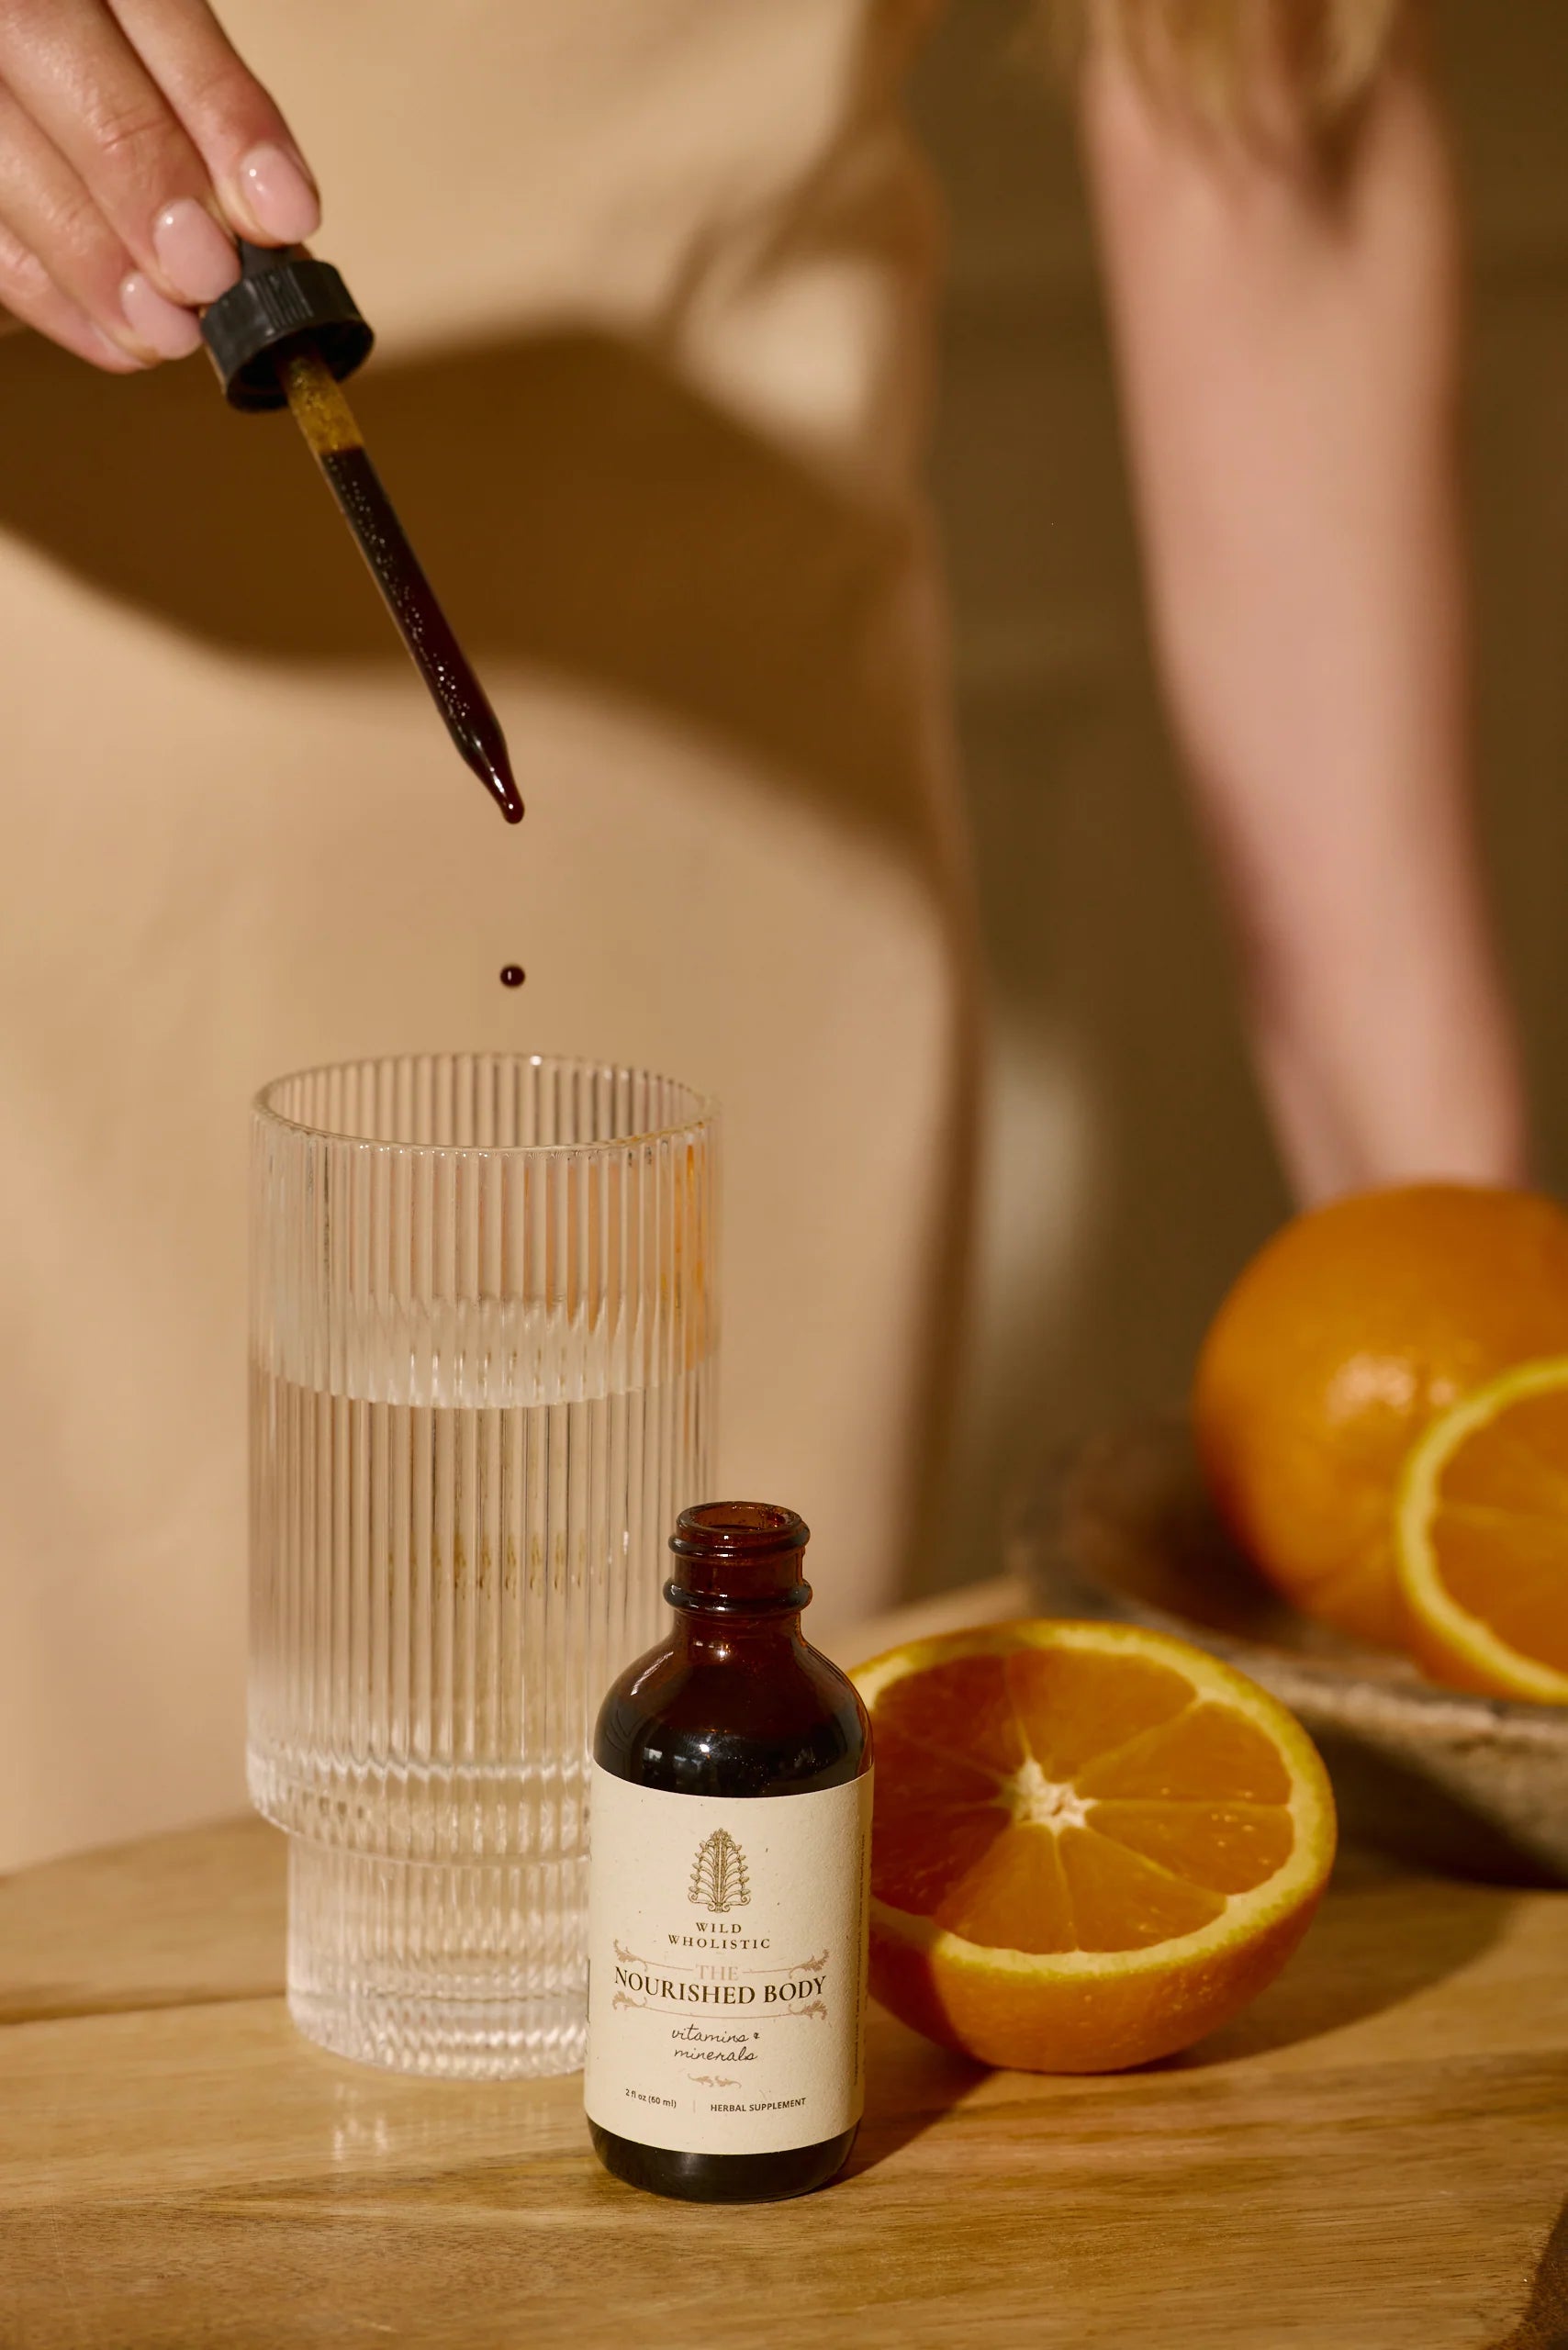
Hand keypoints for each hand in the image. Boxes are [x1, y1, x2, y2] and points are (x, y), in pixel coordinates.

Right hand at [0, 0, 319, 372]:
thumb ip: (202, 111)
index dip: (225, 117)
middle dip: (153, 194)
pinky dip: (51, 296)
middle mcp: (13, 1)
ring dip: (99, 263)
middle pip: (79, 91)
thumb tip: (277, 228)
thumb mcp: (154, 47)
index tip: (281, 211)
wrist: (26, 59)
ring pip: (10, 165)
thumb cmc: (108, 65)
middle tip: (210, 279)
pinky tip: (119, 343)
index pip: (158, 13)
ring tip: (169, 330)